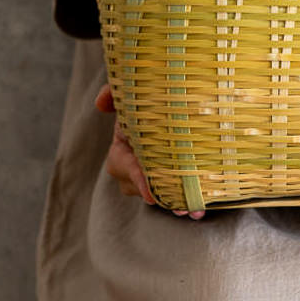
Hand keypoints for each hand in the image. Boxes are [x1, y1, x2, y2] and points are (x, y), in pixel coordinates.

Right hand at [94, 83, 205, 219]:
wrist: (183, 96)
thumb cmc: (152, 94)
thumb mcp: (133, 90)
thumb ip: (114, 90)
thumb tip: (99, 104)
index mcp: (123, 142)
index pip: (123, 165)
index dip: (137, 179)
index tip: (151, 195)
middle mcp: (134, 161)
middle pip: (139, 187)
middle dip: (158, 196)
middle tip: (179, 205)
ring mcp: (153, 171)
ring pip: (158, 195)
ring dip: (174, 203)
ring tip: (193, 210)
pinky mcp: (172, 177)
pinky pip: (174, 195)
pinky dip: (186, 203)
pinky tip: (200, 210)